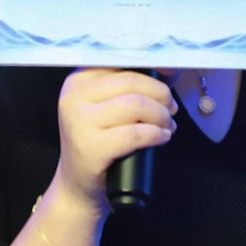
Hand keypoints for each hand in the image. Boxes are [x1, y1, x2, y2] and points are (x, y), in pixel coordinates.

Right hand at [52, 68, 177, 208]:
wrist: (78, 184)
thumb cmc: (98, 141)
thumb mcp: (105, 106)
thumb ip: (129, 85)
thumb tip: (168, 69)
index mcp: (78, 80)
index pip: (122, 61)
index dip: (152, 67)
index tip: (170, 76)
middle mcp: (74, 97)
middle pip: (132, 82)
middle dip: (161, 94)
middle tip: (171, 108)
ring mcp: (80, 122)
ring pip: (137, 105)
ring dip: (161, 115)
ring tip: (167, 125)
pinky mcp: (90, 147)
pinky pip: (136, 134)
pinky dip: (156, 134)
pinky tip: (162, 137)